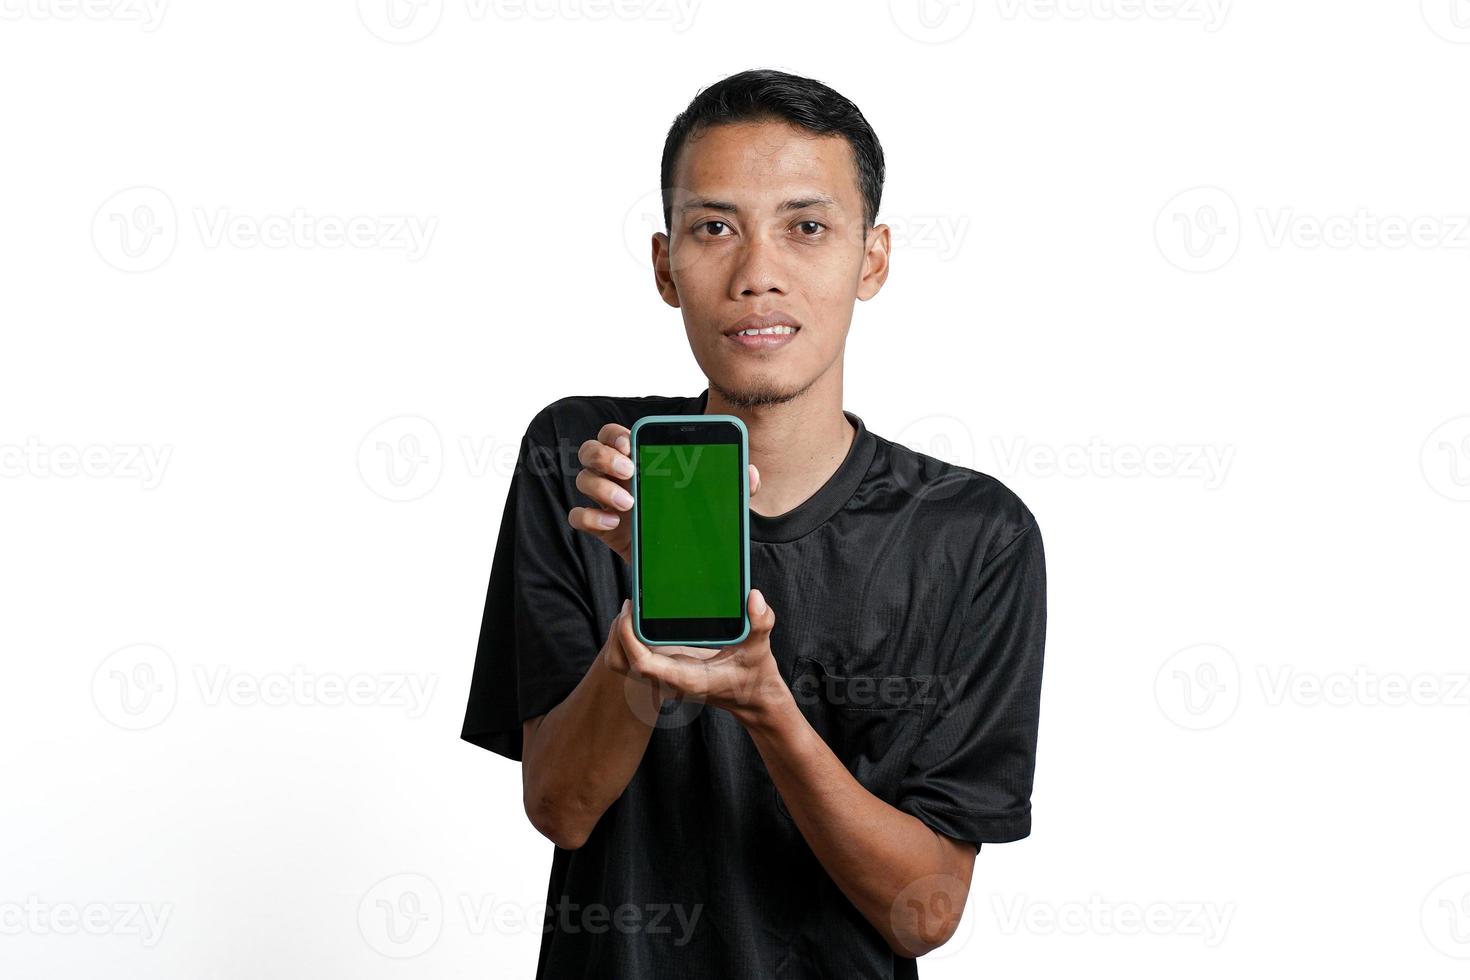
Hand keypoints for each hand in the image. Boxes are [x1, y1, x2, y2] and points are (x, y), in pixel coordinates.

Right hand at [567, 421, 761, 563]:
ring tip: (629, 502)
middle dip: (604, 456)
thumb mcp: (718, 499)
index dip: (615, 435)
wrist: (683, 554)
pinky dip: (589, 516)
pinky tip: (612, 522)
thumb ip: (735, 484)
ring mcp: (606, 500)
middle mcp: (616, 475)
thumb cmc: (694, 516)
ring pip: (583, 480)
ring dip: (600, 487)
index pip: (614, 435)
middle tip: (630, 470)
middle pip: (590, 451)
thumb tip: (751, 473)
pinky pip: (578, 516)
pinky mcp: (602, 527)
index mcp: (640, 459)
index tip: (631, 443)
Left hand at [602, 588, 787, 724]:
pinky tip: (642, 620)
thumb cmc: (754, 676)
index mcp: (687, 678)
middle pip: (621, 663)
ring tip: (633, 610)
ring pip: (621, 663)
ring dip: (619, 636)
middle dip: (618, 633)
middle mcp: (669, 681)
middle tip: (631, 603)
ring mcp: (664, 677)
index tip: (630, 609)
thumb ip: (761, 624)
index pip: (642, 663)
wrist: (752, 698)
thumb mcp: (760, 648)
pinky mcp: (664, 670)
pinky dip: (629, 639)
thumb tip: (754, 598)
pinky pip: (632, 658)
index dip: (628, 637)